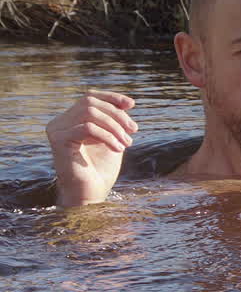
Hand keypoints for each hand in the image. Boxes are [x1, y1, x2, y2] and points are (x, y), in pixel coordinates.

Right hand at [45, 90, 137, 206]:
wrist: (91, 193)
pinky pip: (88, 127)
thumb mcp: (112, 138)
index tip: (131, 105)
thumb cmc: (101, 169)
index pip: (89, 97)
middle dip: (117, 115)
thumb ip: (114, 121)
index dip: (111, 97)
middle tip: (133, 131)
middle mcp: (59, 123)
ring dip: (114, 127)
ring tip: (127, 144)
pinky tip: (118, 149)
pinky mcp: (58, 141)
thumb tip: (127, 103)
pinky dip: (108, 136)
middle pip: (90, 103)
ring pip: (90, 113)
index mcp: (70, 120)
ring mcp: (56, 131)